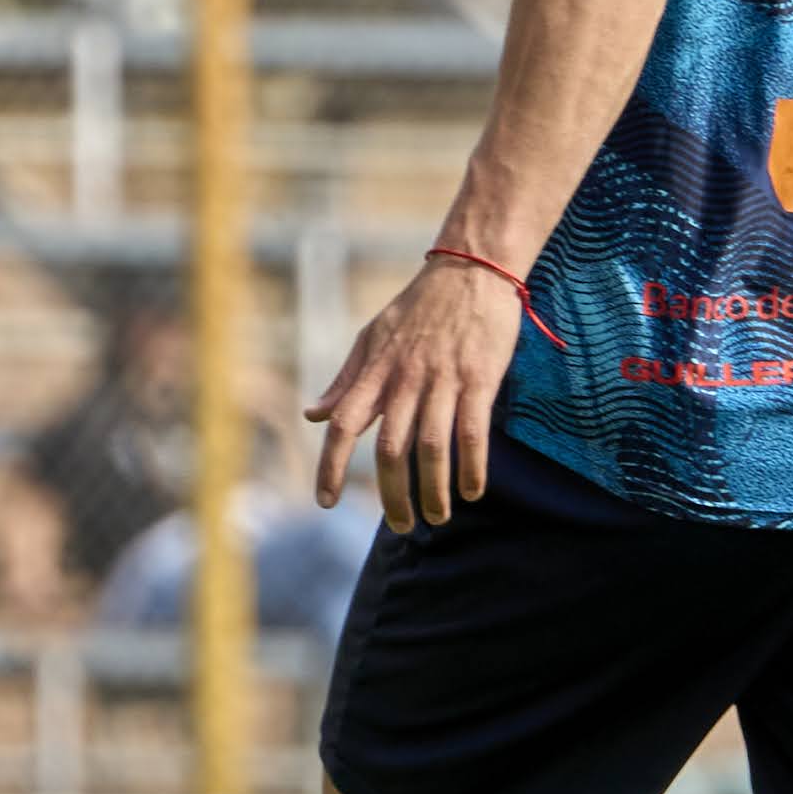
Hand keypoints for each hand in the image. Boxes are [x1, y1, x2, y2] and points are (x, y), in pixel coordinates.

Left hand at [307, 258, 525, 532]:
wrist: (470, 267)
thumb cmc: (420, 306)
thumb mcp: (372, 337)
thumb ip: (346, 379)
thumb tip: (313, 414)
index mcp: (375, 371)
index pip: (341, 425)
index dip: (330, 466)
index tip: (325, 502)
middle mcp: (404, 379)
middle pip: (389, 450)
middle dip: (392, 495)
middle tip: (402, 526)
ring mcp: (442, 379)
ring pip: (430, 447)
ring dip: (432, 491)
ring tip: (436, 518)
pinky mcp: (479, 378)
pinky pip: (472, 432)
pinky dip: (470, 467)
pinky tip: (471, 491)